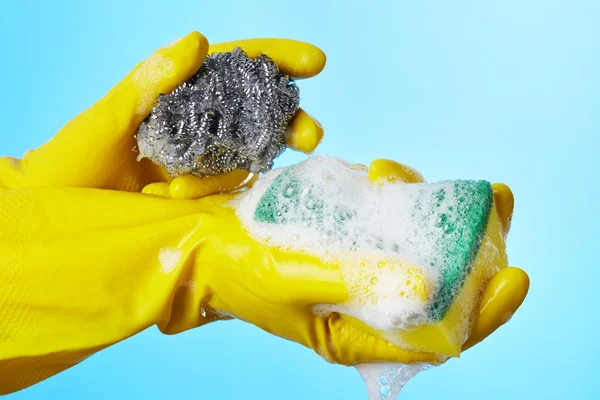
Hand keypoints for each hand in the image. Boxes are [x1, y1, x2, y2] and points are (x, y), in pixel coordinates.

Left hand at [0, 31, 324, 192]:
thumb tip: (199, 40)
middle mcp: (198, 127)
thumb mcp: (108, 118)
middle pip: (258, 116)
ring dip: (234, 171)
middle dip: (290, 122)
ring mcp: (201, 164)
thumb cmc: (72, 162)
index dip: (276, 62)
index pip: (236, 69)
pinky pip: (226, 195)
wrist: (60, 219)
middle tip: (311, 134)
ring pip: (246, 159)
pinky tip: (172, 199)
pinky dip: (208, 197)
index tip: (314, 62)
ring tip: (177, 189)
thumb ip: (149, 82)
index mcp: (180, 95)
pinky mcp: (201, 199)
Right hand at [0, 157, 528, 394]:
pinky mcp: (347, 239)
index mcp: (355, 333)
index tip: (516, 276)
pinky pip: (390, 222)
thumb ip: (354, 283)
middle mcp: (365, 306)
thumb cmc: (235, 271)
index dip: (484, 312)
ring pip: (419, 247)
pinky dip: (401, 196)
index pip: (437, 338)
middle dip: (478, 246)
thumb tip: (427, 286)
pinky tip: (391, 173)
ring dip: (435, 211)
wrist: (200, 244)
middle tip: (500, 199)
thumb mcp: (291, 280)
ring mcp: (358, 270)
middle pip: (442, 287)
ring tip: (429, 177)